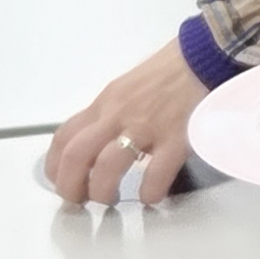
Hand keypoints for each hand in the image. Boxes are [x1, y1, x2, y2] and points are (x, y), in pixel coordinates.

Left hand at [46, 37, 210, 207]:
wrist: (204, 57)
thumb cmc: (166, 74)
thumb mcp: (125, 90)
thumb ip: (110, 116)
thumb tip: (98, 147)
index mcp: (104, 103)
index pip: (64, 136)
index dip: (55, 167)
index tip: (62, 184)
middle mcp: (117, 115)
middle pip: (77, 155)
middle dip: (70, 186)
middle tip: (80, 201)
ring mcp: (146, 127)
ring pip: (107, 166)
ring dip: (102, 191)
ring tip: (111, 200)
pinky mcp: (175, 138)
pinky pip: (156, 174)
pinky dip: (149, 193)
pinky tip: (150, 197)